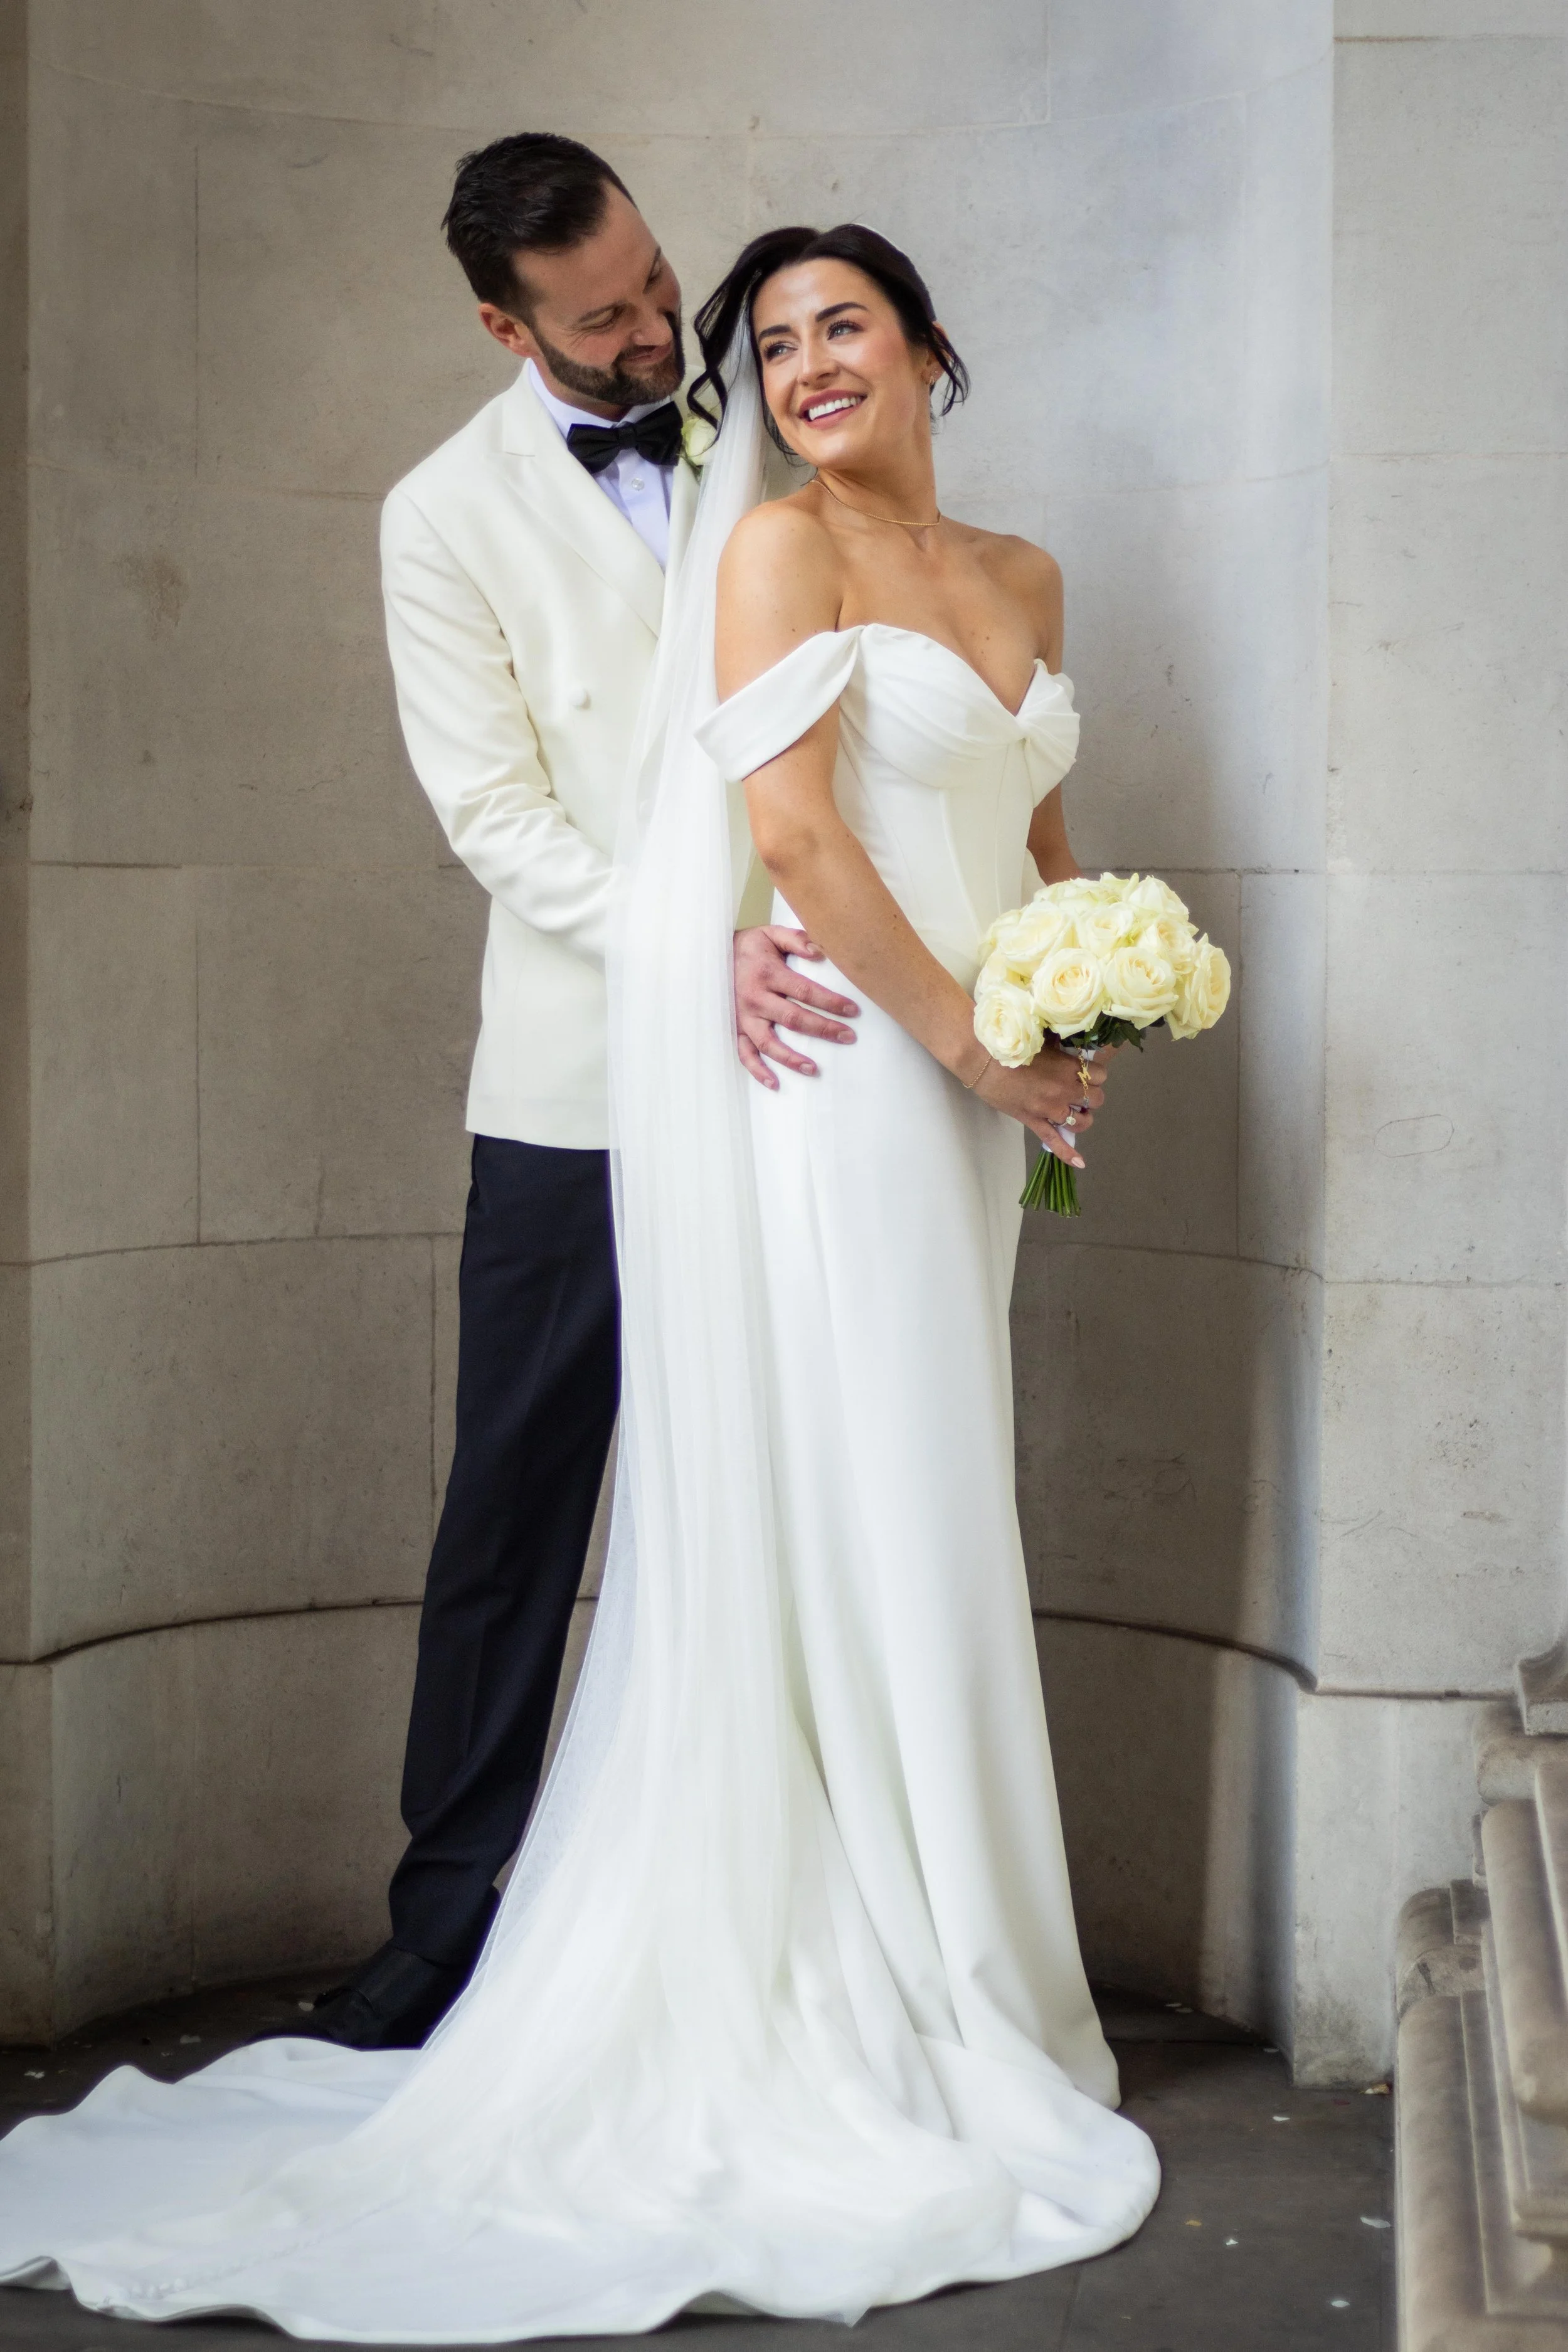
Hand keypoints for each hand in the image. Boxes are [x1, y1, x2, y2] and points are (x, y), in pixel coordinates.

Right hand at [734, 926, 859, 1088]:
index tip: (853, 1011)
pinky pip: (744, 1054)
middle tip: (849, 1037)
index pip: (805, 991)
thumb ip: (796, 939)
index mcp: (768, 974)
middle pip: (793, 1019)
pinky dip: (757, 1071)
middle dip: (823, 1029)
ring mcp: (744, 1017)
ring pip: (769, 1043)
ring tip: (814, 1070)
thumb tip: (820, 952)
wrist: (712, 957)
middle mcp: (756, 998)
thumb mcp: (770, 934)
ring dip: (791, 1059)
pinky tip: (775, 1084)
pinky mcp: (736, 1029)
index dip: (830, 1002)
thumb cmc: (749, 948)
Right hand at [973, 1042, 1109, 1168]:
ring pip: (1082, 1122)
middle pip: (1097, 1098)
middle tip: (1080, 1091)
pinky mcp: (1034, 1121)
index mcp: (1069, 1066)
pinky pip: (1054, 1141)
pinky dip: (1067, 1153)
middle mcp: (1065, 1089)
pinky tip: (1080, 1162)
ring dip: (1083, 1118)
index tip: (1087, 1072)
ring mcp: (1050, 1108)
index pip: (1100, 1074)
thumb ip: (1060, 1048)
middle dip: (1092, 1095)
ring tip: (1076, 1113)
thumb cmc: (1011, 1044)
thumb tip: (1070, 1048)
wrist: (982, 1059)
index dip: (1095, 1074)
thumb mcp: (1042, 1041)